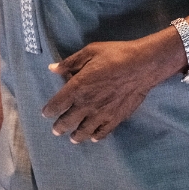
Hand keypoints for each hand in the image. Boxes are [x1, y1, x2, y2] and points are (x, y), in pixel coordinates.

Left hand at [41, 35, 178, 143]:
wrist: (142, 65)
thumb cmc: (115, 55)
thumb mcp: (90, 52)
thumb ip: (70, 62)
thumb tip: (52, 68)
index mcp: (77, 87)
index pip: (57, 104)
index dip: (48, 111)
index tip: (46, 113)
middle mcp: (86, 104)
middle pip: (67, 122)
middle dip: (59, 127)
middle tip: (56, 130)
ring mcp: (101, 114)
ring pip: (84, 131)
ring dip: (76, 136)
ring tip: (72, 137)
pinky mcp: (116, 118)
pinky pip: (103, 132)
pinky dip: (96, 136)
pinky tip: (94, 137)